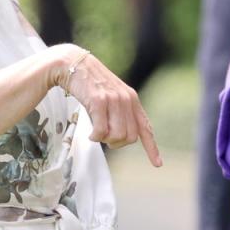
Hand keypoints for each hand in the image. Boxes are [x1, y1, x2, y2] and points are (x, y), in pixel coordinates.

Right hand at [52, 45, 162, 167]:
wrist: (72, 64)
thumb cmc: (88, 84)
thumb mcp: (110, 96)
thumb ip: (119, 112)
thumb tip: (121, 137)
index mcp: (132, 99)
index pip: (145, 127)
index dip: (152, 148)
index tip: (158, 164)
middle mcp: (126, 99)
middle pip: (129, 137)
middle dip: (116, 143)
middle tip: (104, 137)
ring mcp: (114, 100)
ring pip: (117, 136)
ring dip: (104, 140)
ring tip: (96, 132)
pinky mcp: (99, 101)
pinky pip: (101, 131)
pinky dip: (94, 137)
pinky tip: (90, 133)